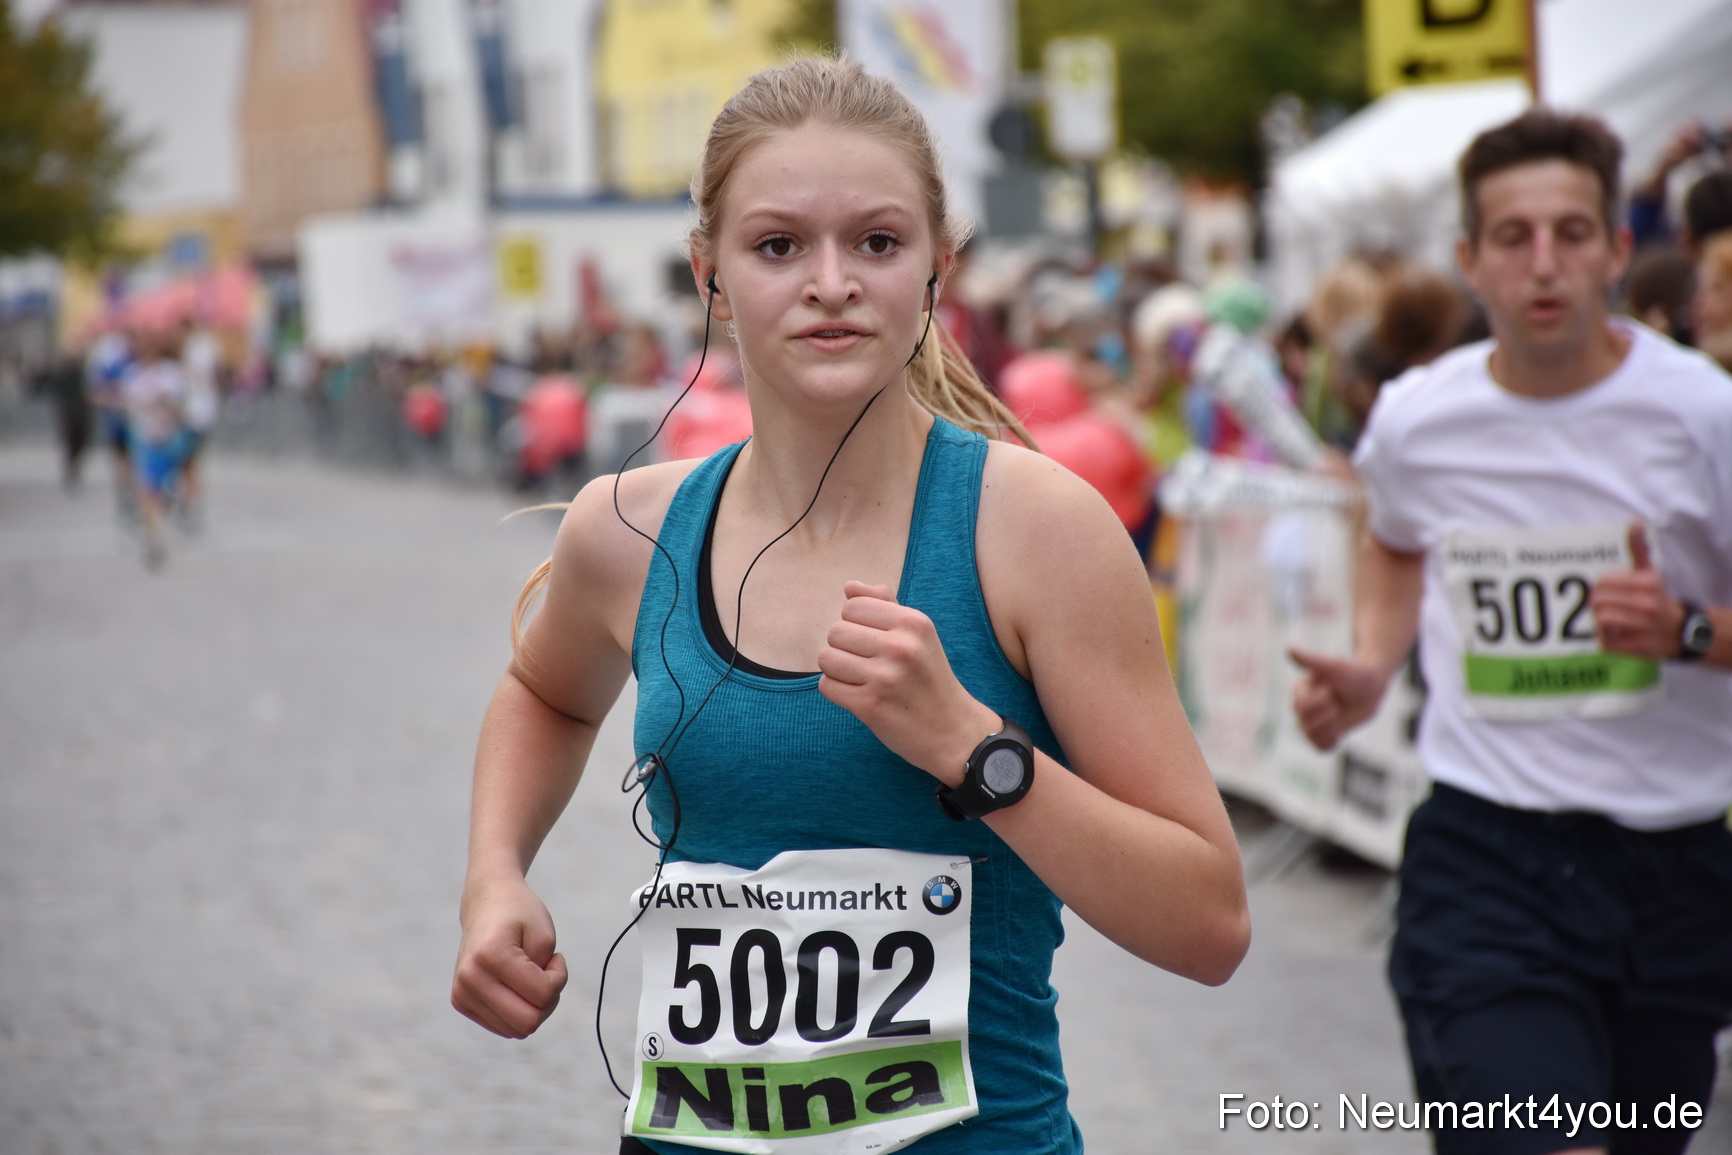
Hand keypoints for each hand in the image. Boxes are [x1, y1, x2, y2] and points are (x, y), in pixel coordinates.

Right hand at [451, 877, 568, 1038]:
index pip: (542, 996)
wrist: (486, 902)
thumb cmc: (520, 914)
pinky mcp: (461, 1002)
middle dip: (549, 1002)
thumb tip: (533, 1016)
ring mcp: (462, 994)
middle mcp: (469, 979)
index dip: (559, 978)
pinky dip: (519, 1011)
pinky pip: (504, 1027)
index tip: (556, 957)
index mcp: (490, 956)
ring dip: (534, 1007)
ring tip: (531, 977)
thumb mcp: (545, 935)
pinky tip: (516, 986)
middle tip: (547, 973)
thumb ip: (547, 977)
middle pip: (527, 1023)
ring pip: (516, 1030)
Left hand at [817, 581, 998, 784]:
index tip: (872, 641)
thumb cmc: (929, 678)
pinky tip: (858, 695)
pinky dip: (837, 690)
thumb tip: (849, 586)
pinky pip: (827, 686)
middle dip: (843, 647)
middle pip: (836, 632)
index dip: (855, 623)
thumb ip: (885, 605)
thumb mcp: (919, 635)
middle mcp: (901, 647)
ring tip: (860, 678)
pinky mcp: (870, 706)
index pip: (853, 606)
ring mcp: (885, 677)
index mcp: (913, 623)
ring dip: (836, 670)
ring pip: (826, 658)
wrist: (953, 731)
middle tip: (866, 663)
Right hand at [1288, 648, 1390, 750]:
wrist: (1372, 686)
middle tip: (1338, 704)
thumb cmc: (1353, 673)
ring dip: (1331, 728)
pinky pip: (1322, 747)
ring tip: (1340, 715)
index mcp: (1299, 690)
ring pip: (1313, 737)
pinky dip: (1332, 741)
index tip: (1331, 691)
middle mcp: (1303, 707)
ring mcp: (1314, 721)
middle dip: (1327, 715)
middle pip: (1305, 724)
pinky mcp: (1326, 733)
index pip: (1301, 708)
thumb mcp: (1333, 666)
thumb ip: (1310, 661)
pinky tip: (1340, 729)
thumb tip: (1288, 648)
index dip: (1320, 702)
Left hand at [1591, 524, 1681, 659]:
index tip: (1606, 589)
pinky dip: (1604, 639)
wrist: (1680, 631)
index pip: (1603, 581)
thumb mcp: (1650, 572)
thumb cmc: (1656, 597)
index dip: (1599, 586)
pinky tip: (1615, 634)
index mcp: (1649, 583)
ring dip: (1599, 621)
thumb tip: (1635, 523)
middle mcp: (1648, 605)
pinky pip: (1605, 642)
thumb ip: (1638, 549)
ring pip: (1600, 620)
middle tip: (1604, 605)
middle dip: (1596, 603)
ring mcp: (1644, 628)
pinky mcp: (1638, 648)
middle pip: (1598, 601)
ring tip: (1609, 619)